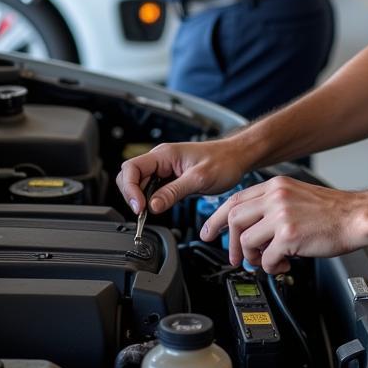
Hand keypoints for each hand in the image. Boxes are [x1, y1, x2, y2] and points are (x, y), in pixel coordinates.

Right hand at [116, 139, 251, 214]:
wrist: (238, 158)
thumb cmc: (224, 161)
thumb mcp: (198, 179)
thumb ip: (173, 192)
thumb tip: (152, 206)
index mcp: (164, 154)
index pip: (131, 168)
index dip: (129, 189)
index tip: (139, 207)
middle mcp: (161, 160)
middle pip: (130, 177)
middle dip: (131, 195)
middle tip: (142, 213)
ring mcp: (165, 169)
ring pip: (140, 184)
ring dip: (141, 199)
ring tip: (150, 212)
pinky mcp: (170, 178)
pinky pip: (152, 189)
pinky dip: (151, 200)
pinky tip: (158, 207)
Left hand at [201, 176, 366, 274]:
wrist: (356, 217)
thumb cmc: (333, 212)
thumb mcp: (297, 196)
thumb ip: (273, 206)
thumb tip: (252, 228)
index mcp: (276, 186)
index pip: (235, 199)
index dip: (218, 218)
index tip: (210, 231)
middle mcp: (276, 196)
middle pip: (234, 218)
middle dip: (231, 242)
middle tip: (235, 256)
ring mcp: (281, 215)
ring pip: (247, 239)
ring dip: (252, 256)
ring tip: (267, 260)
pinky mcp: (289, 235)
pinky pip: (265, 257)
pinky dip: (270, 265)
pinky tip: (283, 263)